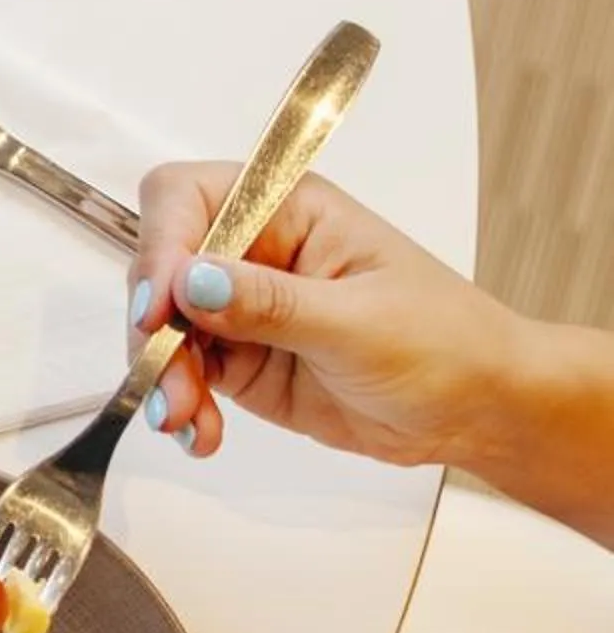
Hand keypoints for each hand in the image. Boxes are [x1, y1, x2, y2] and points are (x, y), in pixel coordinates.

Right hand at [128, 161, 530, 468]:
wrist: (478, 411)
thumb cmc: (447, 343)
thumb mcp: (359, 321)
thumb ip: (270, 303)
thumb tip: (191, 280)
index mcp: (288, 211)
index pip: (189, 199)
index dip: (162, 245)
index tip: (159, 306)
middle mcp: (254, 251)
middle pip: (160, 268)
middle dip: (154, 330)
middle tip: (171, 382)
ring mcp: (241, 308)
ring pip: (160, 329)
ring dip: (162, 376)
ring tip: (187, 420)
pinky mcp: (238, 360)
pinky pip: (181, 375)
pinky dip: (178, 405)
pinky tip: (199, 432)